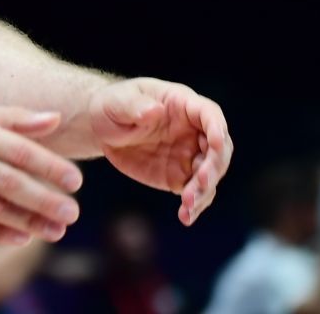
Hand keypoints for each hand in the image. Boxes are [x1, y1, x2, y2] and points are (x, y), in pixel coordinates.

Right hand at [0, 96, 83, 245]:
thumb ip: (12, 117)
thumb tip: (55, 119)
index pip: (19, 150)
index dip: (50, 168)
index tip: (76, 181)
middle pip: (10, 183)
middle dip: (46, 200)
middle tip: (72, 213)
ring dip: (27, 221)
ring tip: (54, 230)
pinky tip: (20, 236)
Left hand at [86, 77, 231, 224]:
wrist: (102, 129)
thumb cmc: (111, 106)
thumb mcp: (117, 102)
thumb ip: (135, 106)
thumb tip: (155, 111)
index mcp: (182, 104)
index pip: (209, 114)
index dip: (216, 128)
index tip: (215, 145)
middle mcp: (193, 130)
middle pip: (218, 148)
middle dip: (213, 167)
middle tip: (199, 183)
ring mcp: (189, 155)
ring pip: (210, 174)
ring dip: (204, 191)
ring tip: (188, 206)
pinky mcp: (179, 176)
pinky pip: (195, 192)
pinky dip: (193, 206)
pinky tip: (185, 217)